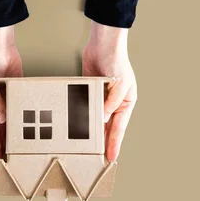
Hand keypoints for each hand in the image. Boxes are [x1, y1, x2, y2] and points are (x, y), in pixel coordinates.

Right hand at [0, 26, 22, 174]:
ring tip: (20, 156)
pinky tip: (28, 135)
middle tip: (10, 168)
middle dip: (2, 151)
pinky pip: (18, 115)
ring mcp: (2, 104)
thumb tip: (3, 120)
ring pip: (8, 128)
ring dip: (13, 141)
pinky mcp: (13, 98)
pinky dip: (21, 125)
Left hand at [82, 21, 137, 161]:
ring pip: (94, 118)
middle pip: (107, 126)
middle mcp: (114, 103)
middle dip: (102, 141)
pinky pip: (84, 106)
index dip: (115, 143)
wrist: (104, 43)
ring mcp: (100, 97)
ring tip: (83, 144)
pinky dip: (79, 115)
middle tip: (96, 156)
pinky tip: (73, 124)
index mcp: (126, 103)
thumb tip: (102, 119)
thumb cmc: (118, 61)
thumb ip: (111, 103)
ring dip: (89, 130)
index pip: (119, 128)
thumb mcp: (120, 85)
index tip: (111, 157)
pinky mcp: (88, 90)